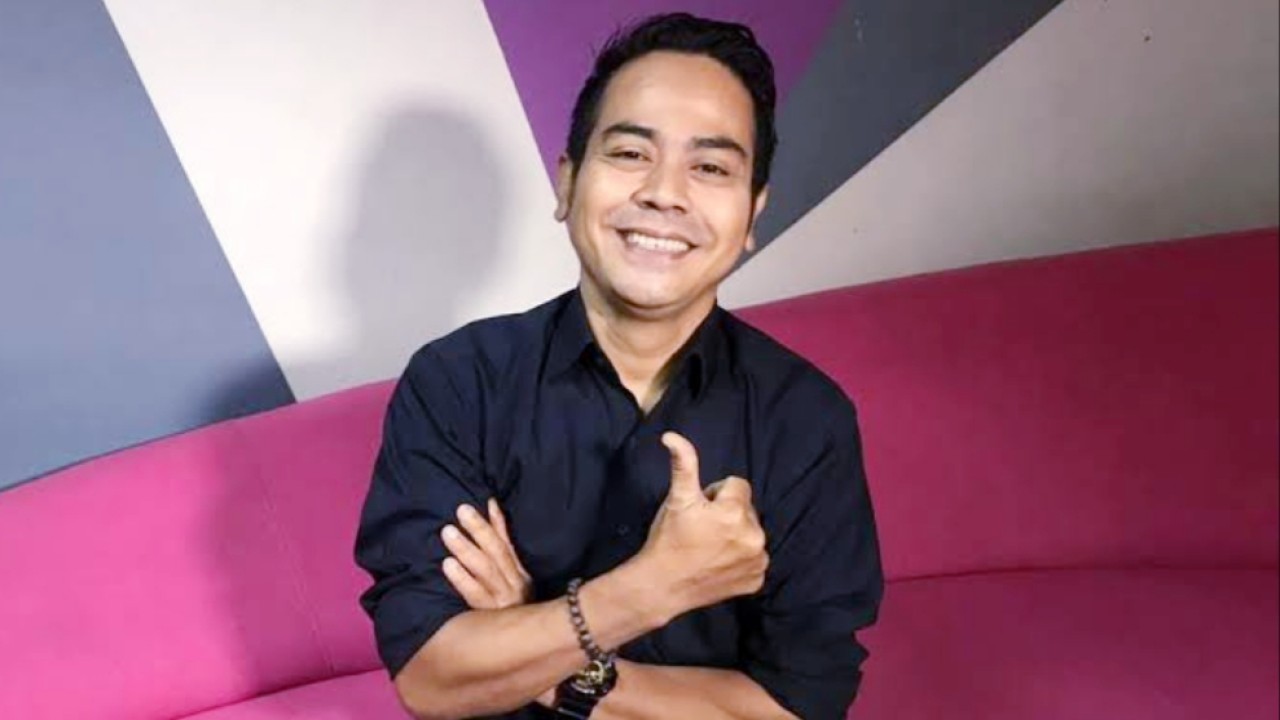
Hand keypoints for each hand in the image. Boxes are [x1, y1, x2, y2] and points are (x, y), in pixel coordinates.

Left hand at [440, 499, 555, 706]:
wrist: (531, 655)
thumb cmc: (515, 618)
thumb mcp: (515, 588)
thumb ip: (504, 559)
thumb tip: (491, 524)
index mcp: (521, 577)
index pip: (509, 545)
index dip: (498, 523)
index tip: (487, 501)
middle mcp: (515, 587)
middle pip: (496, 553)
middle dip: (479, 530)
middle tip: (461, 510)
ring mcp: (502, 603)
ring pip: (485, 570)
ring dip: (467, 549)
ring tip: (448, 532)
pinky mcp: (488, 618)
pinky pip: (474, 595)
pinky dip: (461, 578)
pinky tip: (447, 565)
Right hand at [634, 432, 768, 618]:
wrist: (662, 586)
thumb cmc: (667, 539)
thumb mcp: (676, 499)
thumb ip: (683, 464)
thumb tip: (671, 436)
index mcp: (735, 513)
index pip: (737, 485)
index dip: (715, 495)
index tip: (700, 512)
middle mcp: (754, 537)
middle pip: (746, 509)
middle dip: (728, 514)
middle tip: (703, 529)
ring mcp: (757, 561)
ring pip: (751, 532)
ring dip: (736, 535)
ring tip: (710, 547)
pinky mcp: (756, 580)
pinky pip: (755, 559)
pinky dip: (740, 559)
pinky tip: (719, 564)